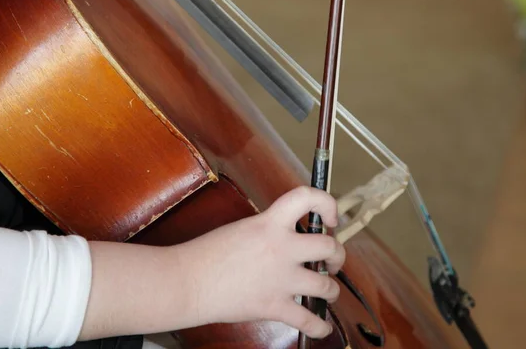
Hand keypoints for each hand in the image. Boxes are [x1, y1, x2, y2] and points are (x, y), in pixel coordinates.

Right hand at [177, 186, 345, 338]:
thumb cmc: (206, 254)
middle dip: (337, 256)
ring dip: (332, 290)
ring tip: (329, 291)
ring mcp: (281, 279)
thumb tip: (287, 239)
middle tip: (333, 260)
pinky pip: (309, 320)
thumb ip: (269, 230)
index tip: (330, 216)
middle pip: (329, 247)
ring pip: (327, 286)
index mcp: (271, 223)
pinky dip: (320, 326)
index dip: (327, 203)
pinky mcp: (274, 306)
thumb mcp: (244, 228)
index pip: (307, 198)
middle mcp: (282, 248)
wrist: (188, 281)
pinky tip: (322, 326)